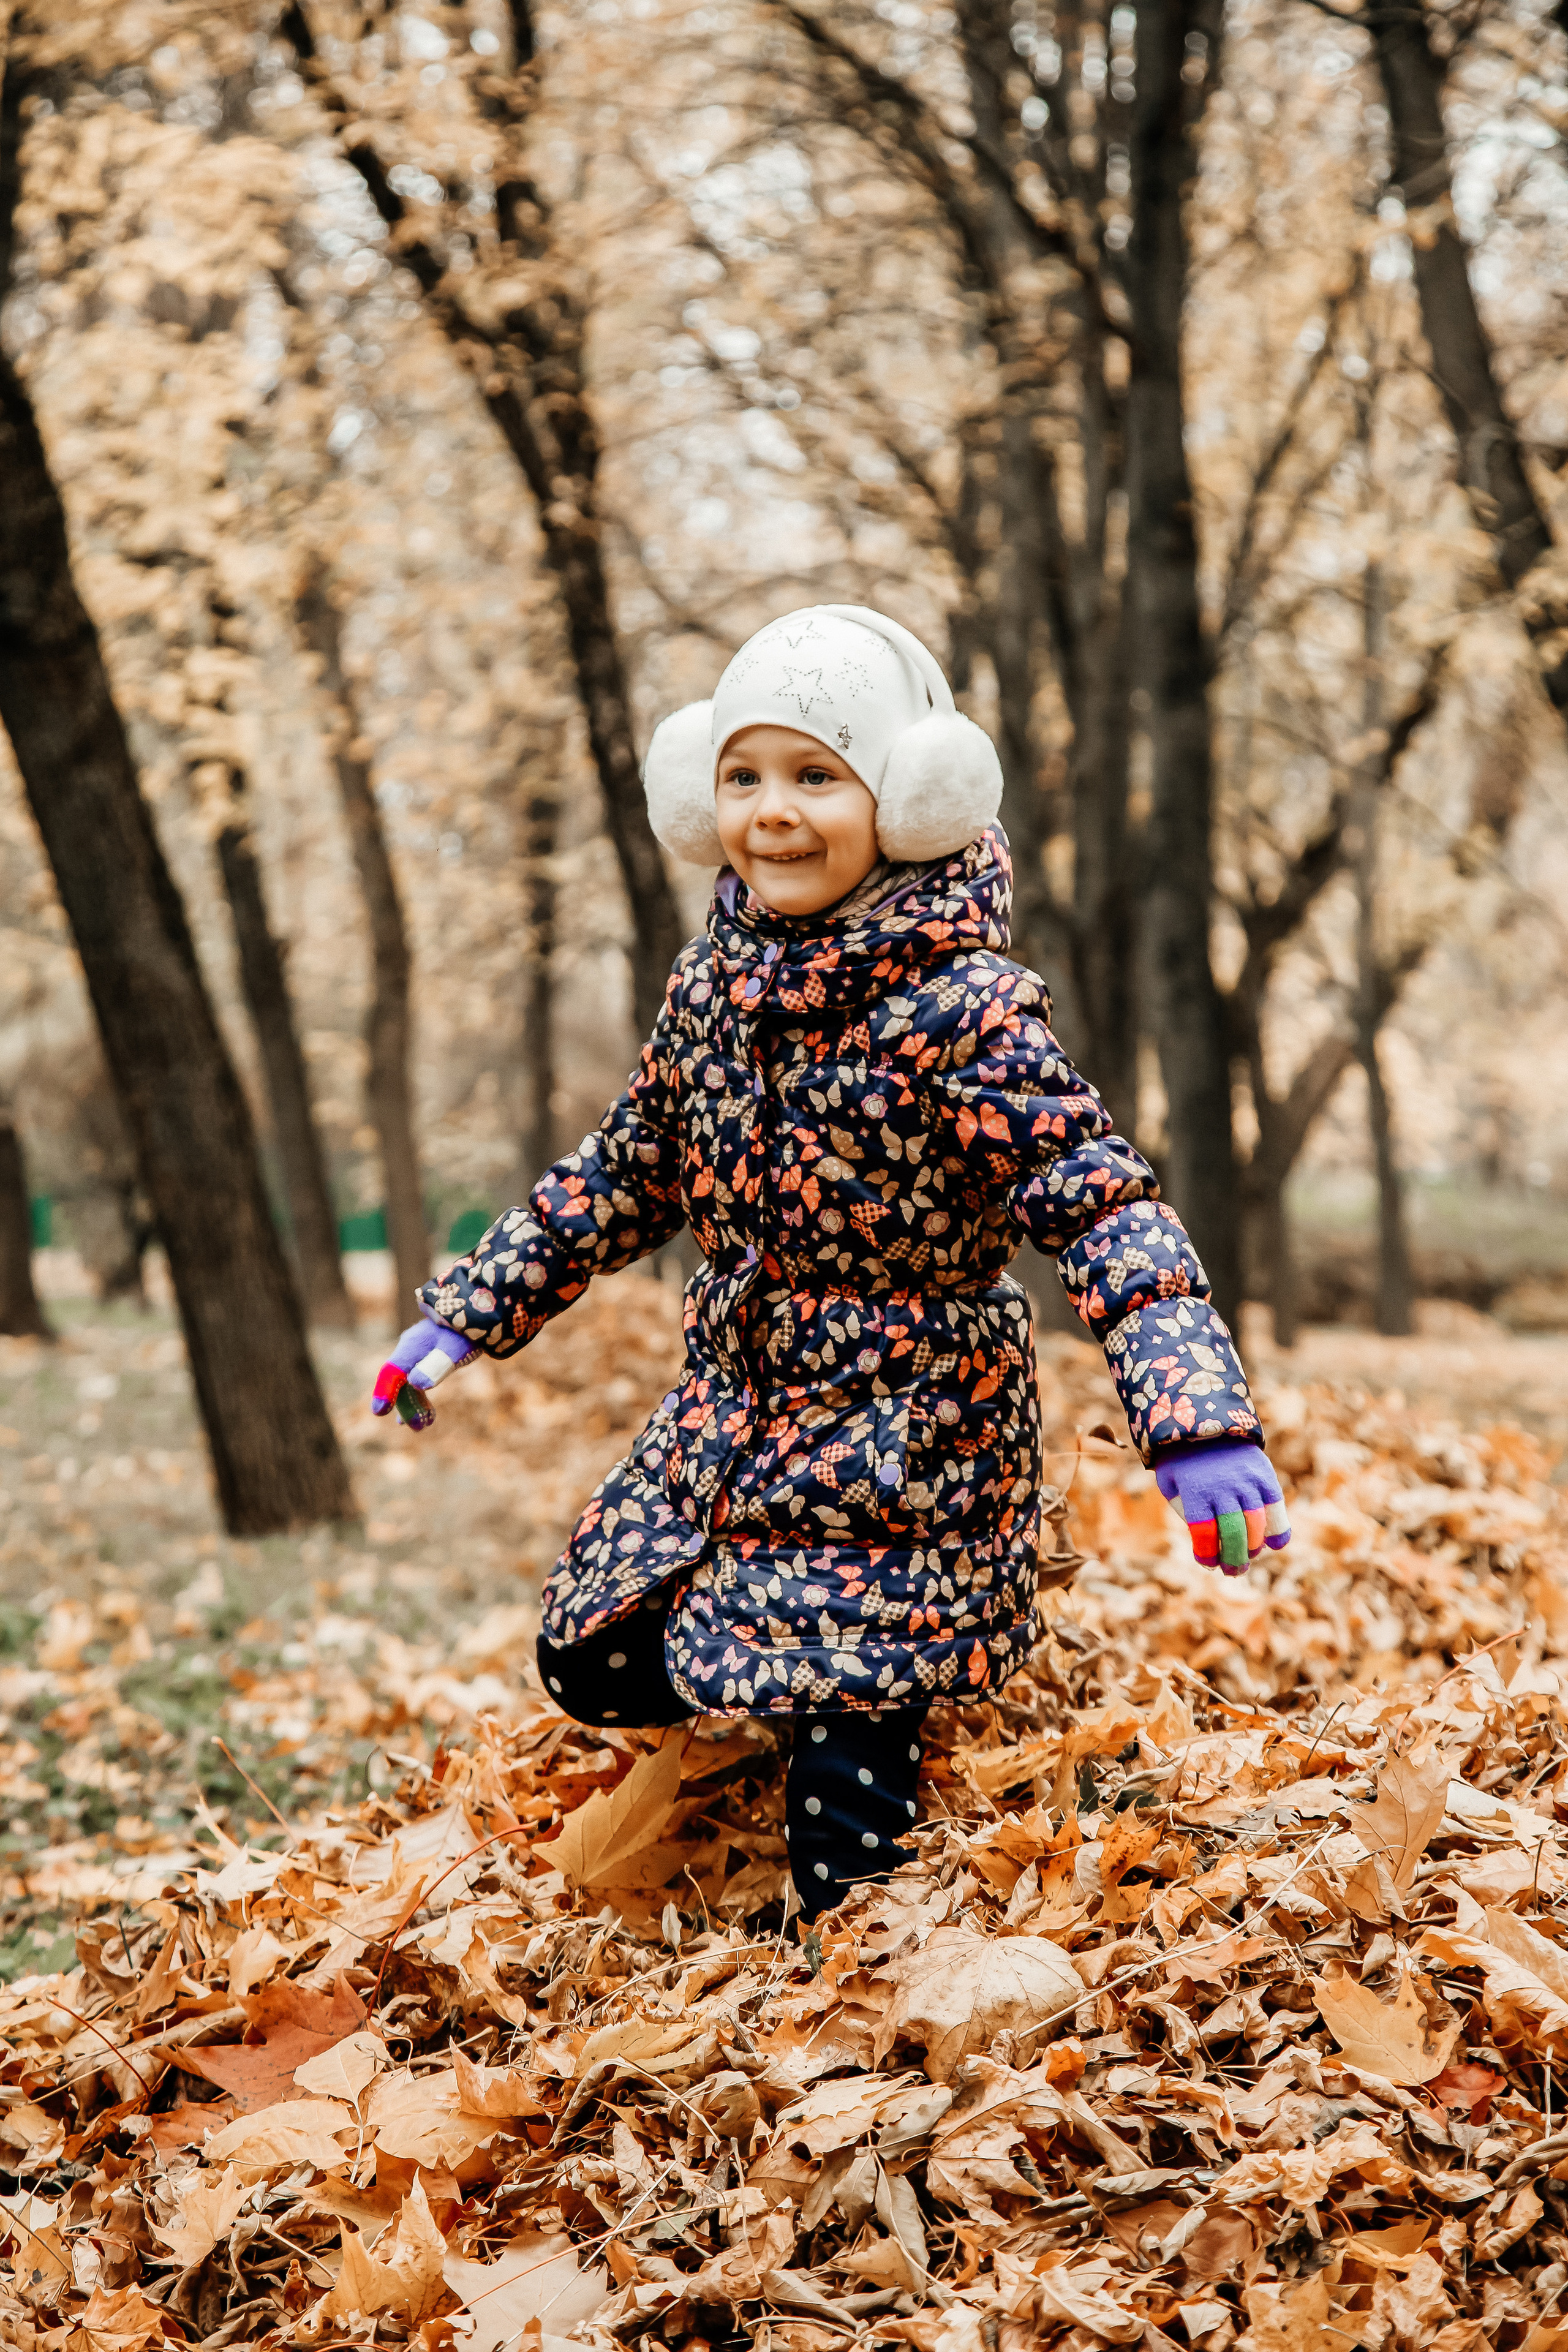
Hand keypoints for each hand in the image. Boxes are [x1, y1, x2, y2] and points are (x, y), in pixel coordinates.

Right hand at [371, 1317, 478, 1431]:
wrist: (479, 1313)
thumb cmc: (465, 1331)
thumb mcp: (453, 1350)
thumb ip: (436, 1365)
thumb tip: (417, 1384)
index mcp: (411, 1346)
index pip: (392, 1372)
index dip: (384, 1392)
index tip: (379, 1412)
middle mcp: (410, 1349)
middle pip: (399, 1381)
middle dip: (405, 1405)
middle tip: (417, 1427)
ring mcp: (418, 1352)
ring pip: (409, 1383)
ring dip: (415, 1403)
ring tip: (422, 1426)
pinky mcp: (429, 1356)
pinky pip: (418, 1379)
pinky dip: (421, 1395)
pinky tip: (425, 1412)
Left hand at [1153, 1439, 1289, 1572]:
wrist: (1206, 1421)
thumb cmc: (1184, 1461)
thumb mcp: (1171, 1482)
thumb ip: (1185, 1511)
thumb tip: (1208, 1544)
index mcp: (1195, 1491)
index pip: (1204, 1533)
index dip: (1207, 1554)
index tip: (1208, 1562)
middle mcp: (1223, 1488)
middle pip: (1233, 1533)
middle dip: (1235, 1559)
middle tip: (1234, 1571)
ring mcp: (1246, 1482)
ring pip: (1256, 1525)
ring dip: (1254, 1548)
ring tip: (1248, 1557)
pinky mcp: (1264, 1476)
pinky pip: (1276, 1508)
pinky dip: (1279, 1530)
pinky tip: (1274, 1543)